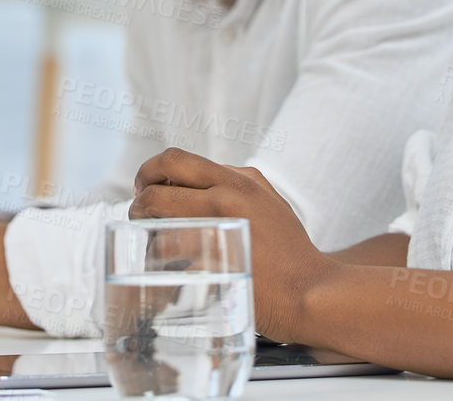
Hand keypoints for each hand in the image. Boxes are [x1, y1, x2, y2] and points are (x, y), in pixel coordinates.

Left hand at [131, 148, 329, 342]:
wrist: (313, 293)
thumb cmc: (291, 253)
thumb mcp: (268, 200)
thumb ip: (235, 185)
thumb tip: (197, 182)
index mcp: (238, 179)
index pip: (175, 159)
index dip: (150, 172)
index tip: (147, 187)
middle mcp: (227, 196)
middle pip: (157, 186)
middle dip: (139, 200)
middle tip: (140, 214)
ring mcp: (219, 228)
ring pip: (157, 220)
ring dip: (145, 231)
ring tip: (150, 244)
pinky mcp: (213, 262)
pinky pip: (167, 256)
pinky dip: (158, 262)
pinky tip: (164, 270)